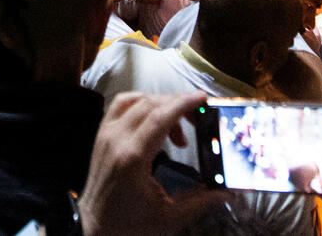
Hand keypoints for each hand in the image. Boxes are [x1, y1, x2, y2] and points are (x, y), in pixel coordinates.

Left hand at [79, 92, 225, 235]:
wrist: (93, 229)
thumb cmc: (129, 225)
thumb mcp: (169, 219)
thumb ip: (201, 202)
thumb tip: (228, 192)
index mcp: (133, 158)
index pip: (160, 117)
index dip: (183, 103)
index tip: (203, 98)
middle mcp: (116, 139)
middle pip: (150, 104)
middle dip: (178, 103)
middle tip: (198, 117)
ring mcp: (106, 134)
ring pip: (135, 99)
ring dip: (160, 102)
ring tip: (177, 122)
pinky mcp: (101, 135)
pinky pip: (120, 104)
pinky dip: (140, 102)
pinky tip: (154, 117)